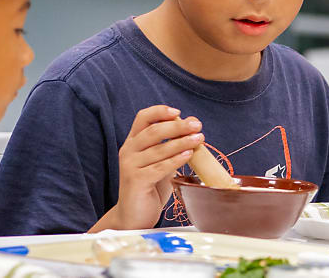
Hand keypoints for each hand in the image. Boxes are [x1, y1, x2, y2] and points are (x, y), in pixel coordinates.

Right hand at [107, 105, 203, 229]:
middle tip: (197, 125)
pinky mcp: (136, 181)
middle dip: (178, 126)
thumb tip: (192, 127)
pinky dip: (176, 159)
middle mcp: (128, 151)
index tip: (178, 112)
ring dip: (182, 141)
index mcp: (133, 142)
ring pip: (159, 149)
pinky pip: (159, 167)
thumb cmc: (149, 188)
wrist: (133, 216)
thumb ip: (170, 146)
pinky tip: (188, 154)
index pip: (143, 118)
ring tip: (199, 138)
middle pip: (153, 131)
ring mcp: (130, 166)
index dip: (160, 111)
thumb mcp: (160, 162)